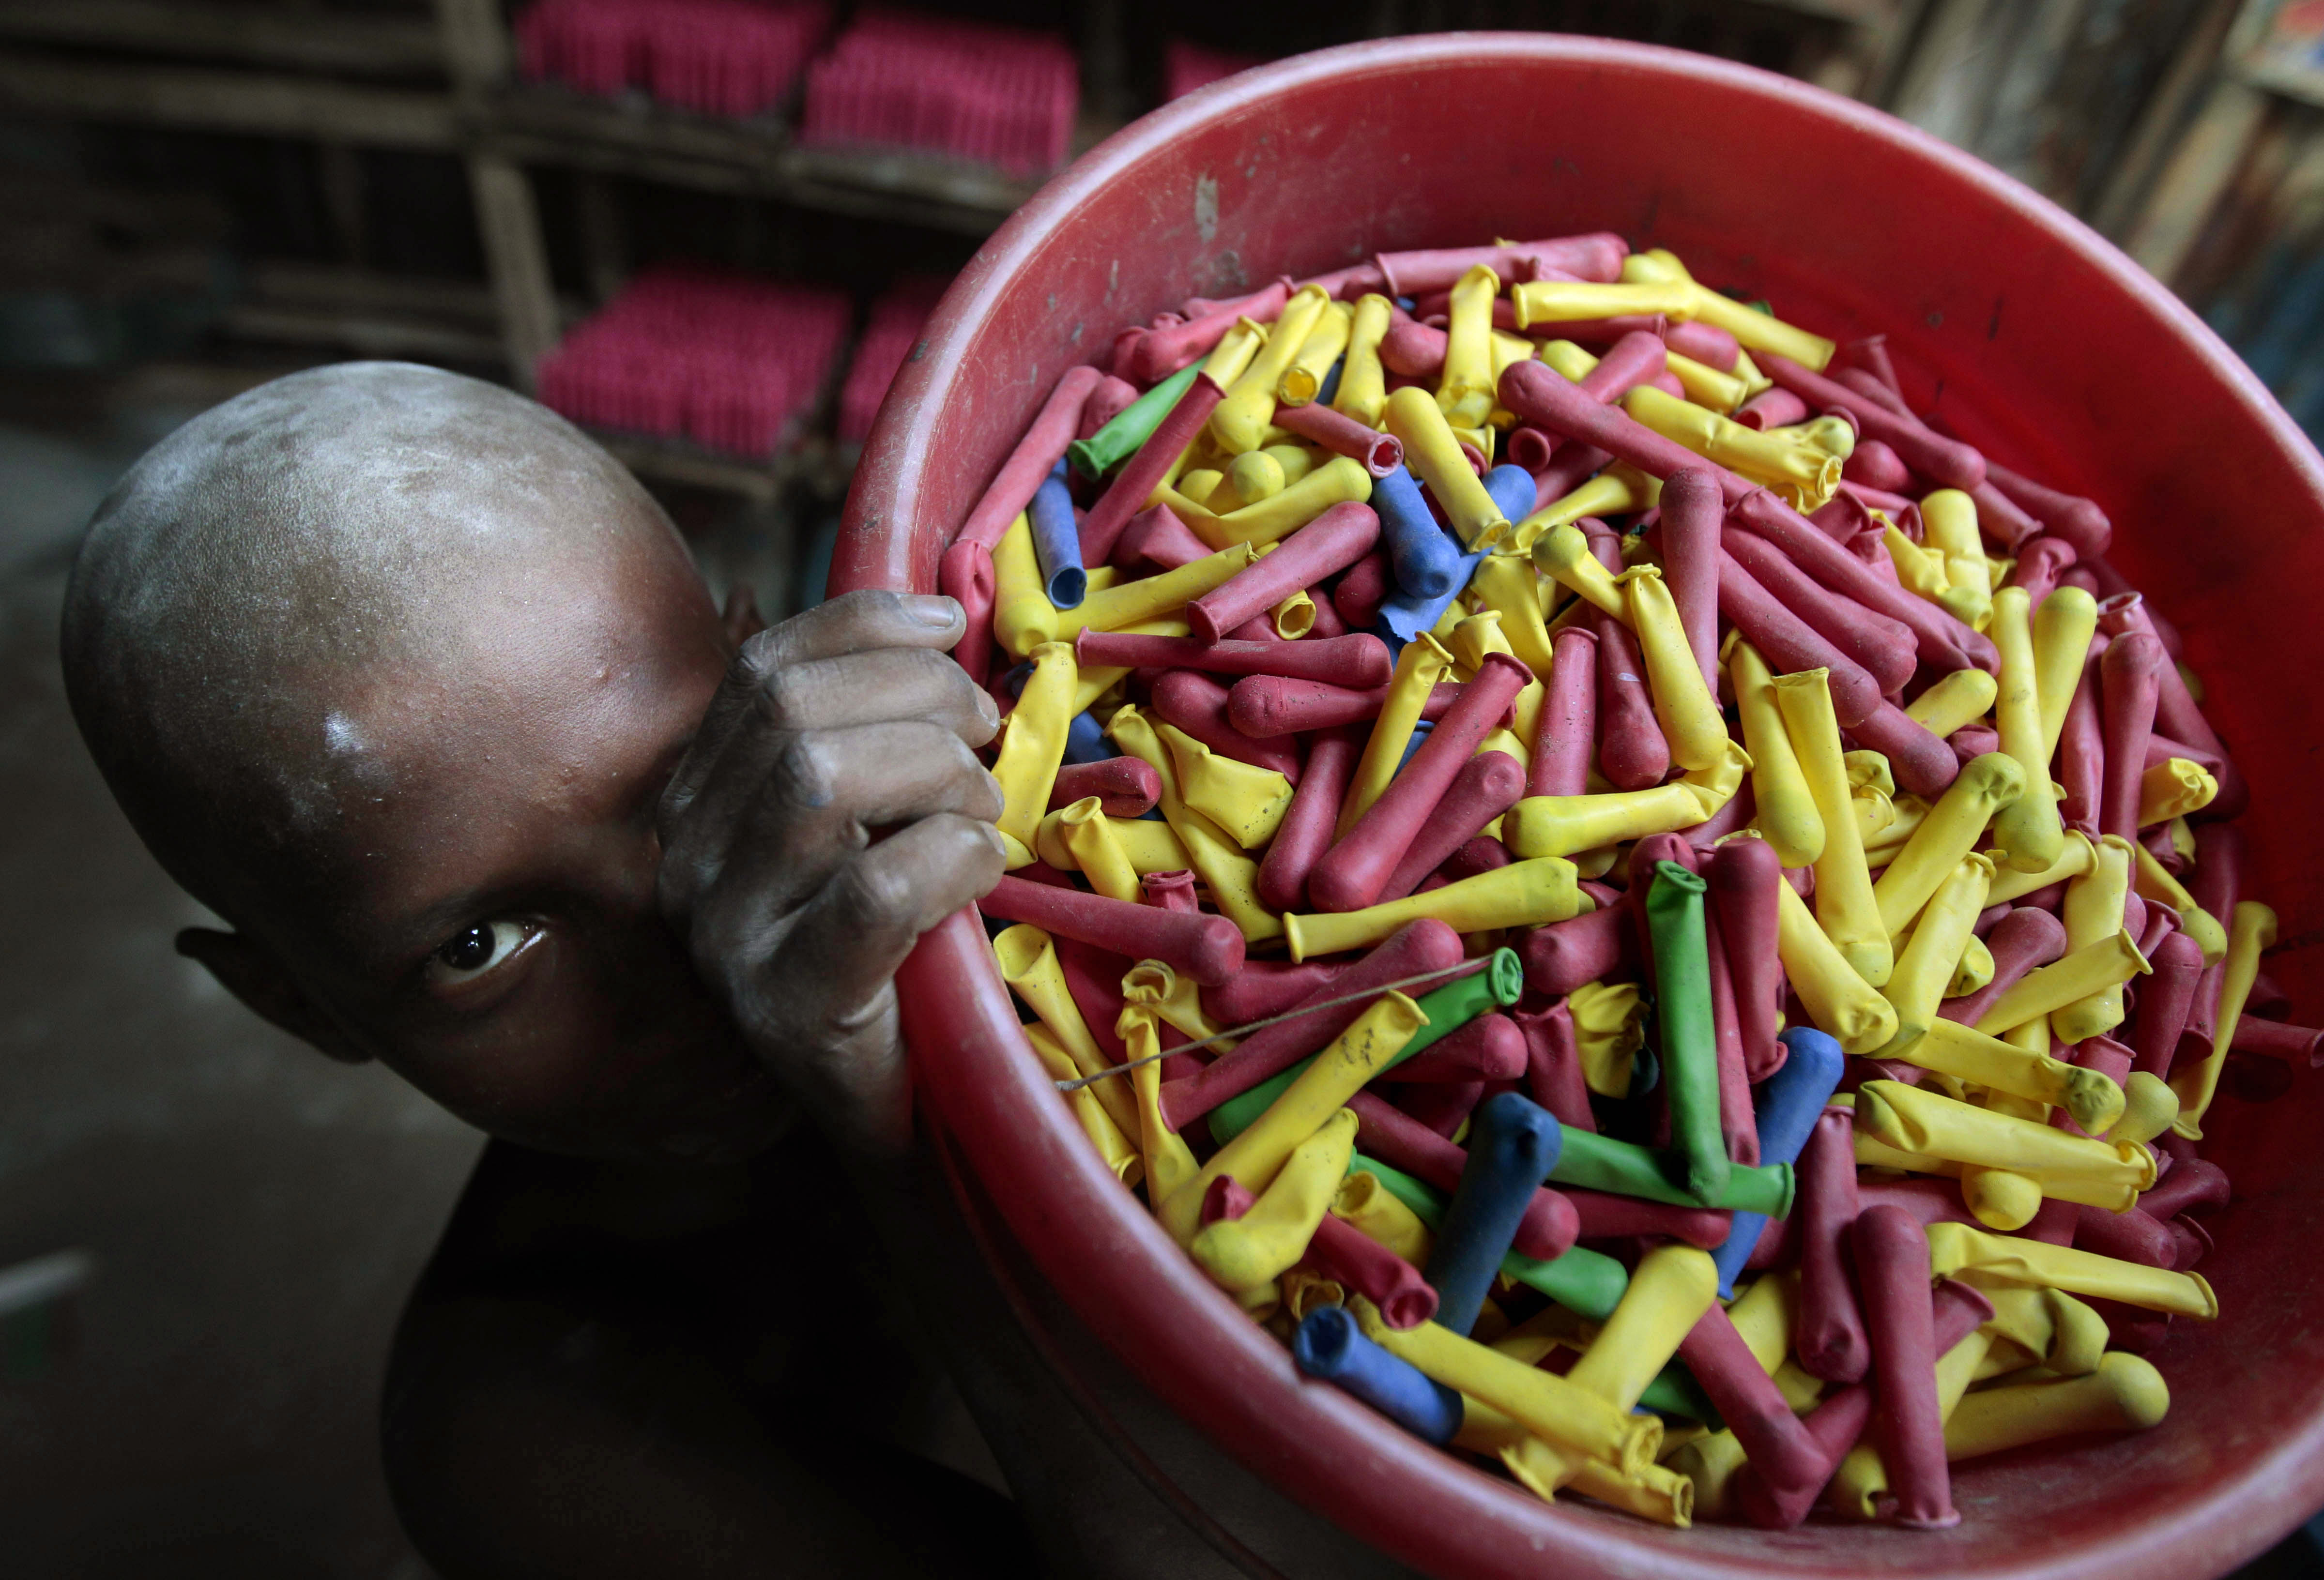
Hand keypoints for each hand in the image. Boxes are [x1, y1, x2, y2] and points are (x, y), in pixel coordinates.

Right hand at [658, 590, 1005, 1155]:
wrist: (903, 1108)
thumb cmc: (899, 943)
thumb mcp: (873, 816)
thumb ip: (873, 729)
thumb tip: (937, 619)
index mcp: (699, 800)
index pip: (765, 668)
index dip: (866, 627)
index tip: (950, 624)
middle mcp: (688, 862)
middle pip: (795, 713)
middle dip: (918, 698)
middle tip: (986, 737)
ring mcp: (727, 939)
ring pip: (822, 783)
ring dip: (938, 774)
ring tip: (980, 811)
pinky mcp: (787, 1007)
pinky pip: (873, 890)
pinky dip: (950, 857)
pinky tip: (979, 868)